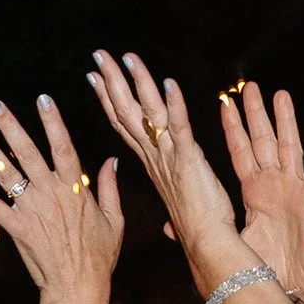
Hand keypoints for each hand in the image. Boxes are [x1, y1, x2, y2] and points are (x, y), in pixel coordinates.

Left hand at [0, 92, 122, 303]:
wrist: (78, 287)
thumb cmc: (100, 256)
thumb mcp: (114, 219)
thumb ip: (109, 187)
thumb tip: (111, 160)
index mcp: (75, 189)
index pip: (63, 146)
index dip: (52, 122)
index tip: (42, 98)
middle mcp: (51, 194)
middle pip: (26, 152)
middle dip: (9, 125)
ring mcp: (31, 210)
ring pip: (5, 173)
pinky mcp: (16, 228)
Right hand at [85, 51, 249, 282]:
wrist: (208, 247)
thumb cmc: (197, 229)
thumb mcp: (176, 210)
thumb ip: (168, 203)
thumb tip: (163, 219)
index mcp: (152, 164)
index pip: (125, 125)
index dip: (109, 99)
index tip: (95, 78)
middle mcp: (154, 157)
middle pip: (127, 113)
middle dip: (112, 82)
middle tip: (98, 56)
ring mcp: (169, 158)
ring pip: (148, 114)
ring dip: (138, 83)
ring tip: (126, 58)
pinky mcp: (189, 161)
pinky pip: (179, 129)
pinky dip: (175, 106)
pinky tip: (168, 84)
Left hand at [221, 84, 303, 303]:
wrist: (303, 289)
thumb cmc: (273, 267)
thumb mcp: (233, 242)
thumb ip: (208, 229)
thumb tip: (170, 227)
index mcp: (255, 193)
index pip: (241, 153)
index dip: (233, 128)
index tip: (224, 103)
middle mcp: (275, 186)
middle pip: (263, 142)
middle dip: (256, 114)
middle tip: (249, 86)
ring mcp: (295, 191)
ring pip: (290, 149)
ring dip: (286, 122)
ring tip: (282, 96)